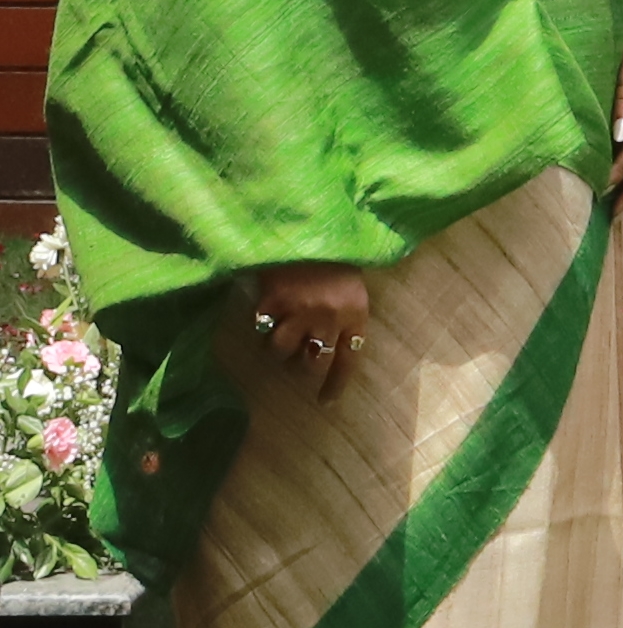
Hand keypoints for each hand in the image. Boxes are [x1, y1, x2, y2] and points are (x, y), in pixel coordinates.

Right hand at [251, 263, 371, 403]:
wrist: (310, 225)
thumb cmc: (332, 258)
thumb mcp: (350, 288)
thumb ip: (343, 318)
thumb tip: (323, 353)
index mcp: (355, 313)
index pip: (349, 360)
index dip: (336, 384)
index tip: (325, 402)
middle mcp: (331, 317)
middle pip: (312, 363)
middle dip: (301, 365)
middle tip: (297, 352)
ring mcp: (302, 310)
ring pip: (282, 352)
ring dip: (277, 348)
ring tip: (279, 331)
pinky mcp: (274, 301)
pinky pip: (262, 330)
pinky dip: (261, 325)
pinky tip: (265, 312)